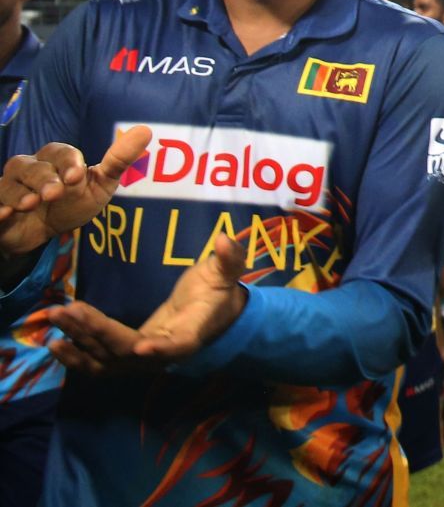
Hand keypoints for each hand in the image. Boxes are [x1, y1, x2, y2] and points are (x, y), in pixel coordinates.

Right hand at [0, 127, 150, 256]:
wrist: (42, 232)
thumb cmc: (73, 203)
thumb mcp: (99, 185)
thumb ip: (118, 161)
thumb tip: (145, 130)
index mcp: (54, 159)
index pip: (59, 153)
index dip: (67, 162)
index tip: (77, 177)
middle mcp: (28, 169)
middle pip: (30, 166)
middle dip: (43, 179)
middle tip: (55, 193)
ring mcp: (9, 187)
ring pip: (8, 183)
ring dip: (19, 193)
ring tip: (30, 204)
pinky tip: (4, 214)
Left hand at [49, 234, 246, 373]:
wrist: (209, 317)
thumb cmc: (217, 293)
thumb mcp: (226, 274)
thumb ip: (229, 259)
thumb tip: (223, 239)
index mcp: (191, 334)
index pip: (177, 347)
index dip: (160, 350)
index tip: (140, 348)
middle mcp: (162, 355)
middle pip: (126, 351)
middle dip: (96, 332)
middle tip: (68, 309)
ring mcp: (140, 361)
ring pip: (105, 359)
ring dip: (79, 340)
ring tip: (56, 316)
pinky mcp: (124, 358)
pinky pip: (97, 364)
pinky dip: (75, 357)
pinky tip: (54, 342)